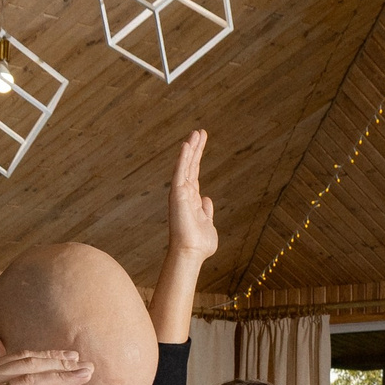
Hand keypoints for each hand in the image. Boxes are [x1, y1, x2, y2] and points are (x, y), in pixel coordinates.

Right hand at [166, 129, 217, 261]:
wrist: (191, 252)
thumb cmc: (199, 244)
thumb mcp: (207, 224)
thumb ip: (206, 211)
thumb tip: (206, 200)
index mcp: (192, 199)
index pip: (194, 173)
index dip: (197, 157)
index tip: (201, 142)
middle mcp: (184, 194)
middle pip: (190, 166)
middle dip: (195, 148)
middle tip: (200, 132)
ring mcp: (180, 193)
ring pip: (185, 165)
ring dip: (190, 149)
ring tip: (196, 133)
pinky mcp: (177, 194)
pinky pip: (180, 172)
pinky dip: (183, 158)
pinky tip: (187, 145)